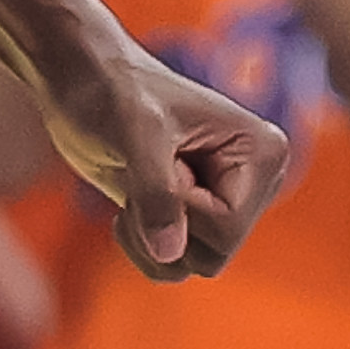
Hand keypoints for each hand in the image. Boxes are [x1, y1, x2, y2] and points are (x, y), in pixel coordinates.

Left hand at [32, 23, 287, 280]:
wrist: (84, 82)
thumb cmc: (114, 91)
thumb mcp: (136, 134)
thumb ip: (157, 192)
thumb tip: (171, 254)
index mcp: (264, 153)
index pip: (228, 230)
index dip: (179, 211)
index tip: (160, 164)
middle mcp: (255, 182)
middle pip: (214, 256)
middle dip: (163, 226)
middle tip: (143, 175)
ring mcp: (226, 201)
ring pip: (193, 266)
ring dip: (148, 239)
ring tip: (135, 187)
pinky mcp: (196, 215)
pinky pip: (175, 264)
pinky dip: (142, 244)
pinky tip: (132, 201)